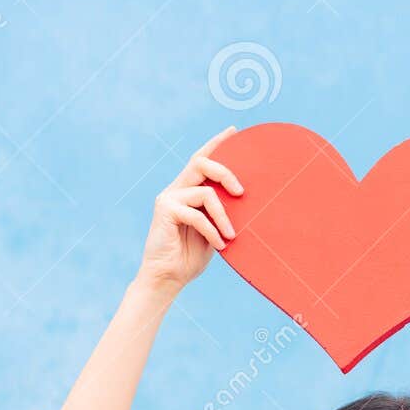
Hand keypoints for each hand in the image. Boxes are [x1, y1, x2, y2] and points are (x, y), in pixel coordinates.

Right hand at [135, 126, 243, 293]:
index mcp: (187, 191)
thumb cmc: (190, 257)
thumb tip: (244, 200)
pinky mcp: (165, 211)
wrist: (167, 278)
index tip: (234, 131)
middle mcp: (176, 189)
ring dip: (223, 215)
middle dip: (226, 172)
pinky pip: (197, 214)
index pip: (202, 159)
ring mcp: (169, 198)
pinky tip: (220, 245)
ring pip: (205, 192)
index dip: (216, 143)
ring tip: (232, 235)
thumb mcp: (214, 231)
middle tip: (241, 193)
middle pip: (201, 163)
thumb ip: (221, 213)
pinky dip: (212, 230)